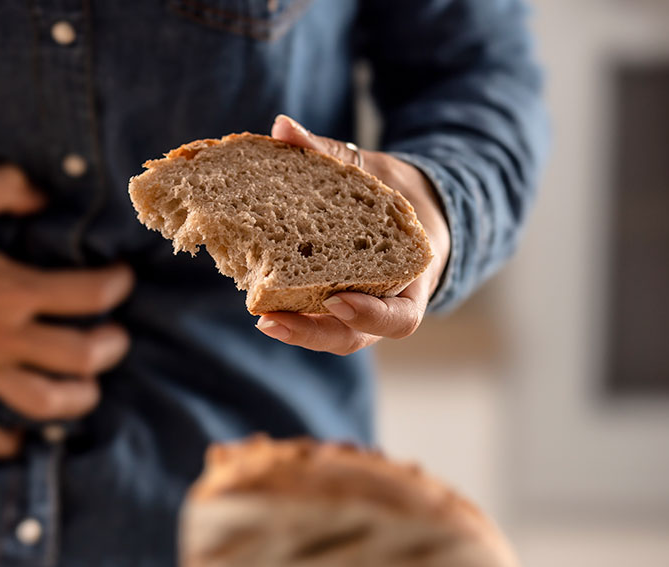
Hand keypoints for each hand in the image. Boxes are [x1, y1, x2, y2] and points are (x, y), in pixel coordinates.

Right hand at [0, 165, 133, 457]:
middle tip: (113, 337)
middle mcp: (3, 337)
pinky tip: (22, 438)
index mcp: (12, 289)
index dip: (116, 286)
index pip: (88, 294)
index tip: (121, 279)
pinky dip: (4, 443)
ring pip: (44, 402)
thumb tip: (45, 194)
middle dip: (109, 348)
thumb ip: (7, 188)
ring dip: (77, 399)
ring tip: (86, 387)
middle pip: (80, 357)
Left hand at [254, 114, 451, 355]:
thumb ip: (331, 153)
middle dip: (313, 333)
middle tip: (271, 320)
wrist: (407, 206)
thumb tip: (283, 127)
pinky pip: (315, 314)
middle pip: (354, 337)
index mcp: (412, 278)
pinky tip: (256, 296)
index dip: (370, 314)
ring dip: (296, 330)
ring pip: (331, 334)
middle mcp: (385, 303)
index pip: (400, 318)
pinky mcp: (332, 303)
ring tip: (260, 319)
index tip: (336, 299)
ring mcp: (358, 309)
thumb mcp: (373, 170)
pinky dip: (289, 308)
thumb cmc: (394, 192)